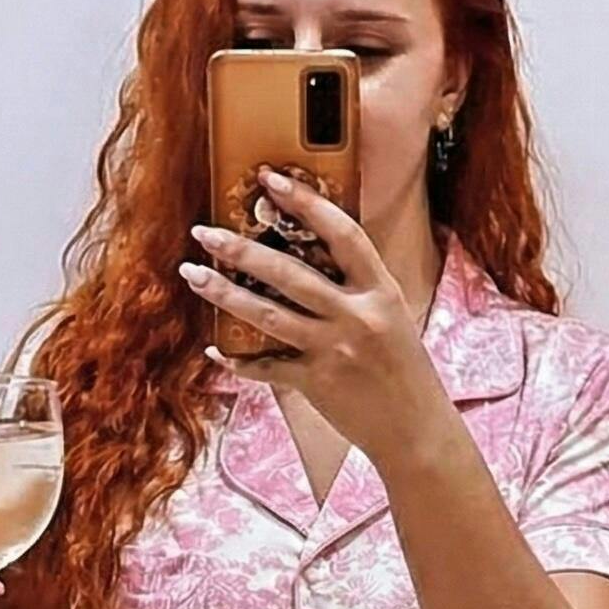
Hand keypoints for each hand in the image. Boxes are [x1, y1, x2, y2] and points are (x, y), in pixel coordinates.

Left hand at [179, 166, 444, 463]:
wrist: (416, 429)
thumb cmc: (403, 370)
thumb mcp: (391, 316)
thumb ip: (355, 288)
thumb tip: (310, 256)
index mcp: (379, 290)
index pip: (341, 233)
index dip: (305, 201)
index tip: (269, 178)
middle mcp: (356, 315)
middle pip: (289, 273)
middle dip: (240, 249)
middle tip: (205, 232)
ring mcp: (334, 349)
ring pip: (268, 315)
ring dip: (224, 293)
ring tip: (193, 275)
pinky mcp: (316, 383)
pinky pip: (266, 367)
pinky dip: (238, 360)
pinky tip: (215, 350)